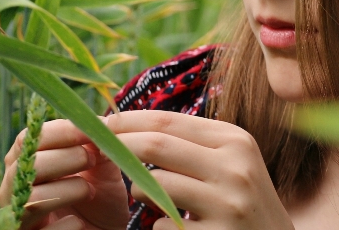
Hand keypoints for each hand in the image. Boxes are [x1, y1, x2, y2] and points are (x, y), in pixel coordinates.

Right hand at [0, 118, 129, 229]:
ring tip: (90, 190)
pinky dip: (67, 225)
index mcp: (25, 163)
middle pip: (27, 166)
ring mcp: (18, 219)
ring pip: (32, 199)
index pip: (28, 139)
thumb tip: (98, 123)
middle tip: (92, 160)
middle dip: (65, 158)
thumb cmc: (98, 195)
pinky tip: (79, 222)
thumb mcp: (101, 166)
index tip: (89, 132)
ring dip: (68, 189)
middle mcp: (13, 190)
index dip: (61, 132)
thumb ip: (95, 144)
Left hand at [105, 110, 294, 229]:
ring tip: (146, 195)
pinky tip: (174, 226)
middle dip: (120, 147)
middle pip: (157, 145)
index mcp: (235, 140)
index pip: (168, 120)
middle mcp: (234, 167)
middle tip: (96, 151)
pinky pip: (163, 226)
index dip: (127, 121)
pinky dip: (158, 225)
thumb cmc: (242, 199)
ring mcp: (228, 204)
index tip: (99, 123)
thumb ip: (192, 143)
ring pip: (155, 186)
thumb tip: (131, 125)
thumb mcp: (230, 161)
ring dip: (138, 191)